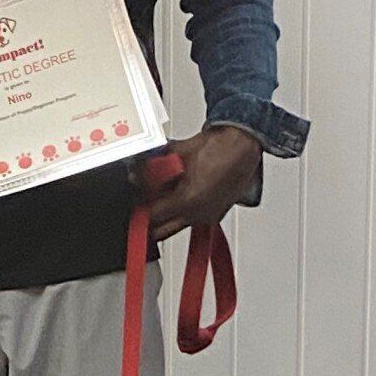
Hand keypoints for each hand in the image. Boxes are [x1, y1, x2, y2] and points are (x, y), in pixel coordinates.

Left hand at [142, 125, 260, 242]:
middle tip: (145, 206)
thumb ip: (151, 168)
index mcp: (186, 201)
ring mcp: (207, 217)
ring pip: (176, 227)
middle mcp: (197, 214)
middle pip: (162, 231)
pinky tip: (182, 197)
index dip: (140, 209)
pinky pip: (191, 221)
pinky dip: (183, 213)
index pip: (152, 217)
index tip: (136, 203)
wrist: (241, 145)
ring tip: (164, 199)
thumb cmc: (216, 147)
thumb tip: (135, 176)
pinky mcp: (214, 214)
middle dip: (151, 220)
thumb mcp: (175, 155)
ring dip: (167, 217)